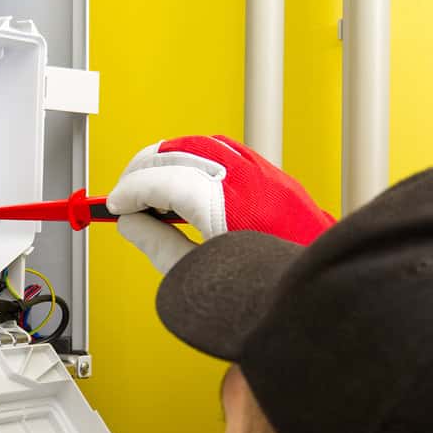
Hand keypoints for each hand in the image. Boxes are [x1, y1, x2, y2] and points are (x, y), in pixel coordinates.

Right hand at [106, 135, 334, 272]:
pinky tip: (182, 181)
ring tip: (150, 189)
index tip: (114, 206)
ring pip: (197, 144)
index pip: (161, 182)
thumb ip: (158, 245)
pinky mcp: (270, 173)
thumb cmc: (266, 287)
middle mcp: (244, 180)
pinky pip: (222, 149)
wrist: (318, 288)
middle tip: (125, 196)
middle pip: (175, 153)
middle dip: (141, 170)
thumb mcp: (198, 273)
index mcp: (225, 206)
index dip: (129, 192)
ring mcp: (261, 172)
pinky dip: (193, 158)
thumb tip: (131, 224)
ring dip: (166, 159)